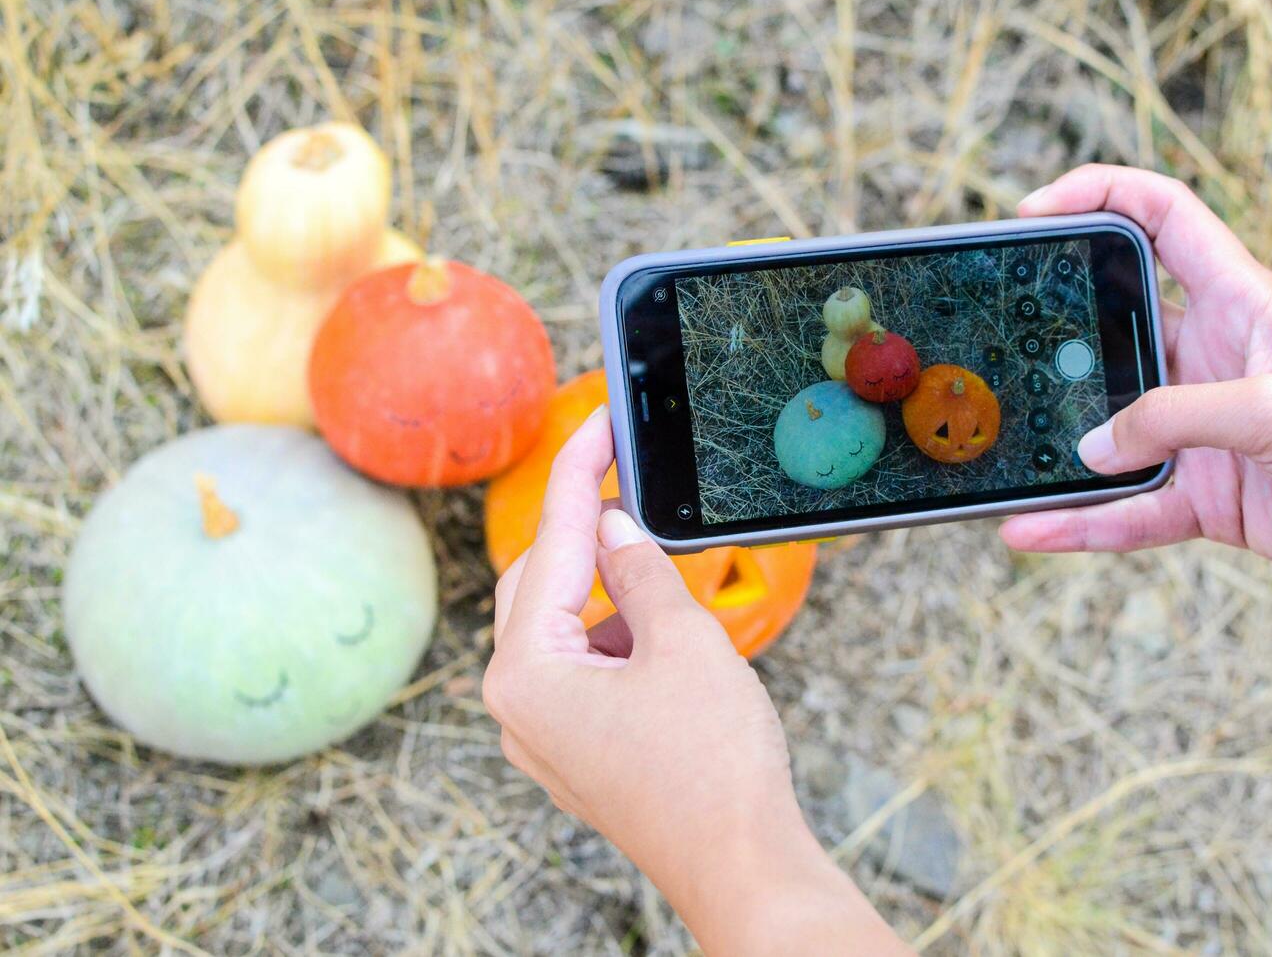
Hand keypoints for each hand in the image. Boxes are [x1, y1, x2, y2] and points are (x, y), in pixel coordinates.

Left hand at [482, 407, 908, 955]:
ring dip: (603, 591)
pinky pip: (577, 670)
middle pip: (537, 583)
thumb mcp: (684, 642)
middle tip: (627, 480)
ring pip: (558, 627)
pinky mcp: (572, 752)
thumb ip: (642, 571)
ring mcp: (541, 735)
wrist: (741, 865)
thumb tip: (616, 528)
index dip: (579, 472)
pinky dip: (611, 636)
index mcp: (525, 670)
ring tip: (663, 581)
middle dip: (584, 533)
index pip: (552, 543)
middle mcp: (516, 704)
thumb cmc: (713, 766)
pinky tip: (658, 635)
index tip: (599, 422)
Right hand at [1001, 165, 1271, 616]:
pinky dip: (1081, 523)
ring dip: (1059, 444)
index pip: (1160, 219)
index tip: (1032, 210)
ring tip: (1001, 452)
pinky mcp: (1206, 497)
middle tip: (994, 341)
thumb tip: (1092, 446)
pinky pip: (1128, 510)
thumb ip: (1175, 418)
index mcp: (1239, 303)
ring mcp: (1205, 432)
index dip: (1098, 196)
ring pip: (1109, 431)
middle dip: (1053, 331)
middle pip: (1113, 327)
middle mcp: (1211, 361)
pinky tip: (1031, 530)